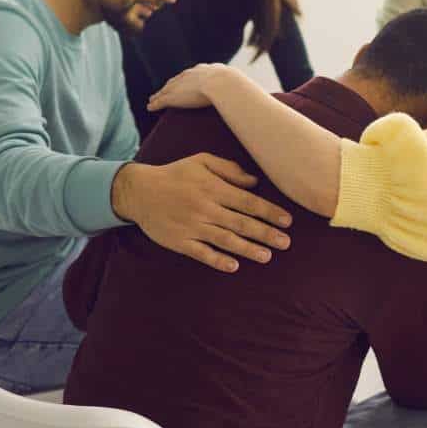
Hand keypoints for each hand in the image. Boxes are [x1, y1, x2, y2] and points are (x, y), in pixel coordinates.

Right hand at [111, 153, 292, 272]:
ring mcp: (192, 226)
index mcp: (213, 188)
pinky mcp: (179, 241)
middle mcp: (205, 208)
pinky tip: (234, 266)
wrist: (138, 191)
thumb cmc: (175, 174)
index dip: (270, 212)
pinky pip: (201, 253)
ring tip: (267, 256)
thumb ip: (229, 169)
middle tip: (286, 243)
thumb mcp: (201, 161)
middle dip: (266, 234)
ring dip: (248, 249)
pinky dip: (217, 260)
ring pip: (225, 240)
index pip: (248, 202)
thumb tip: (254, 181)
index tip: (287, 221)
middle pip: (242, 223)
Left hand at [147, 63, 236, 111]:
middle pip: (176, 81)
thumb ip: (239, 89)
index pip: (192, 75)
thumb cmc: (233, 85)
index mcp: (204, 71)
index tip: (183, 82)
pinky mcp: (173, 96)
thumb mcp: (236, 84)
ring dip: (159, 95)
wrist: (222, 83)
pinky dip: (155, 104)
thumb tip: (251, 95)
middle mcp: (190, 75)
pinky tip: (150, 108)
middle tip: (164, 89)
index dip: (186, 79)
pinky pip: (161, 101)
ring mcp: (181, 85)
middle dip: (170, 85)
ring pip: (166, 91)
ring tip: (153, 99)